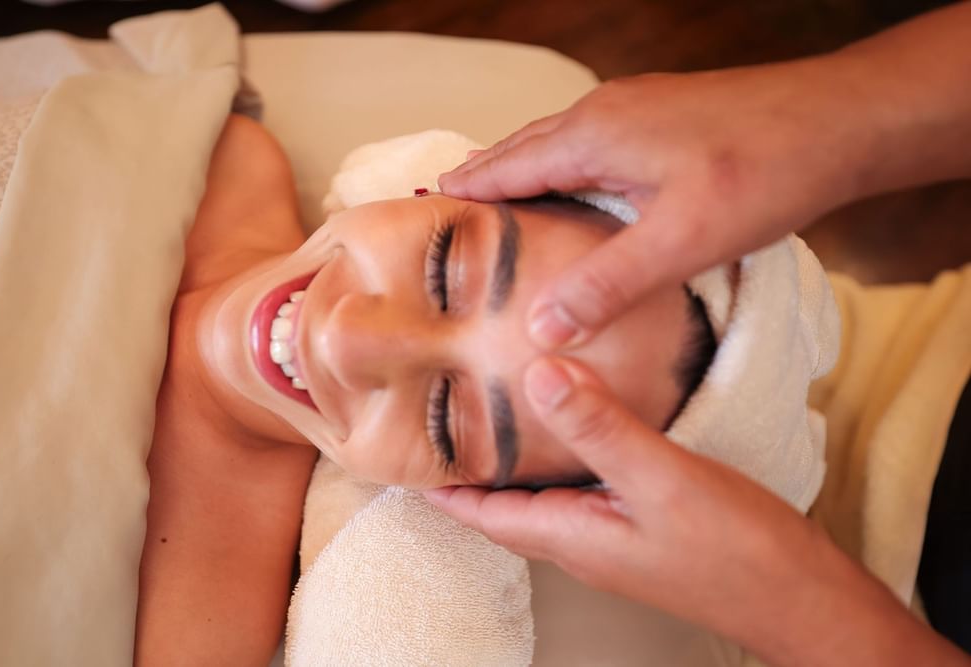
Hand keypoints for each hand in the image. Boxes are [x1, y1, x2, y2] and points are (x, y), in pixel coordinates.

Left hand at [425, 356, 969, 666]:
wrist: (800, 598)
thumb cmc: (736, 553)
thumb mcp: (661, 480)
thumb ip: (599, 428)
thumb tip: (537, 374)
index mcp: (568, 535)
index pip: (478, 510)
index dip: (435, 482)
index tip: (395, 447)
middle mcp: (579, 540)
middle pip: (500, 503)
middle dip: (464, 467)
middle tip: (436, 417)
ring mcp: (609, 535)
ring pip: (539, 493)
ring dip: (510, 459)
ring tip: (490, 412)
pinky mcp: (638, 523)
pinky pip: (579, 486)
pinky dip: (560, 455)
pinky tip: (574, 424)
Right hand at [439, 63, 867, 347]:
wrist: (836, 120)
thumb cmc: (763, 172)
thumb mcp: (682, 241)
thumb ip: (607, 285)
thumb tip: (542, 328)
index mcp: (592, 137)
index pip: (502, 168)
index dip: (459, 195)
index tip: (419, 219)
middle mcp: (602, 114)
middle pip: (518, 150)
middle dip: (479, 183)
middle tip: (444, 217)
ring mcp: (631, 109)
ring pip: (553, 143)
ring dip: (518, 173)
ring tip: (493, 209)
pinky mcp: (658, 116)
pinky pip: (586, 141)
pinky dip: (557, 167)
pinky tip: (569, 192)